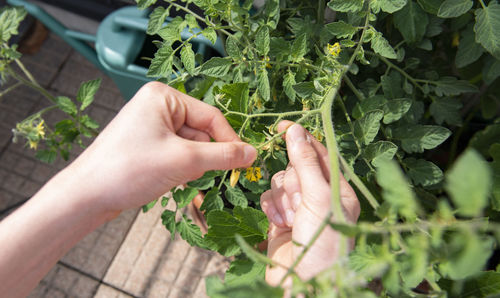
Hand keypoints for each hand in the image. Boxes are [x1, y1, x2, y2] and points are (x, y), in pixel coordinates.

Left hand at [67, 81, 256, 212]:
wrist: (87, 196)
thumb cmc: (131, 169)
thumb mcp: (184, 160)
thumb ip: (223, 155)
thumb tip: (253, 153)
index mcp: (164, 97)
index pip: (211, 117)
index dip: (229, 140)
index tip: (243, 163)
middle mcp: (157, 105)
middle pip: (200, 131)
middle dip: (201, 156)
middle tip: (189, 173)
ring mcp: (150, 125)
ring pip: (190, 146)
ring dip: (190, 165)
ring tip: (170, 177)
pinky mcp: (146, 144)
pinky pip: (176, 154)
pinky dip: (178, 168)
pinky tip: (164, 180)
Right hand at [260, 122, 359, 284]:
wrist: (302, 282)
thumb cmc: (322, 241)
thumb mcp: (318, 197)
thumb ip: (305, 162)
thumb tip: (295, 129)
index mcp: (337, 188)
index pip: (319, 153)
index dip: (302, 138)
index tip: (283, 126)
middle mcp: (318, 195)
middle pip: (294, 166)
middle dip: (293, 182)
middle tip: (300, 201)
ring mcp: (298, 207)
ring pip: (279, 182)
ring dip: (282, 198)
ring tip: (292, 218)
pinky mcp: (280, 218)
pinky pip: (269, 198)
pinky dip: (272, 209)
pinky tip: (280, 224)